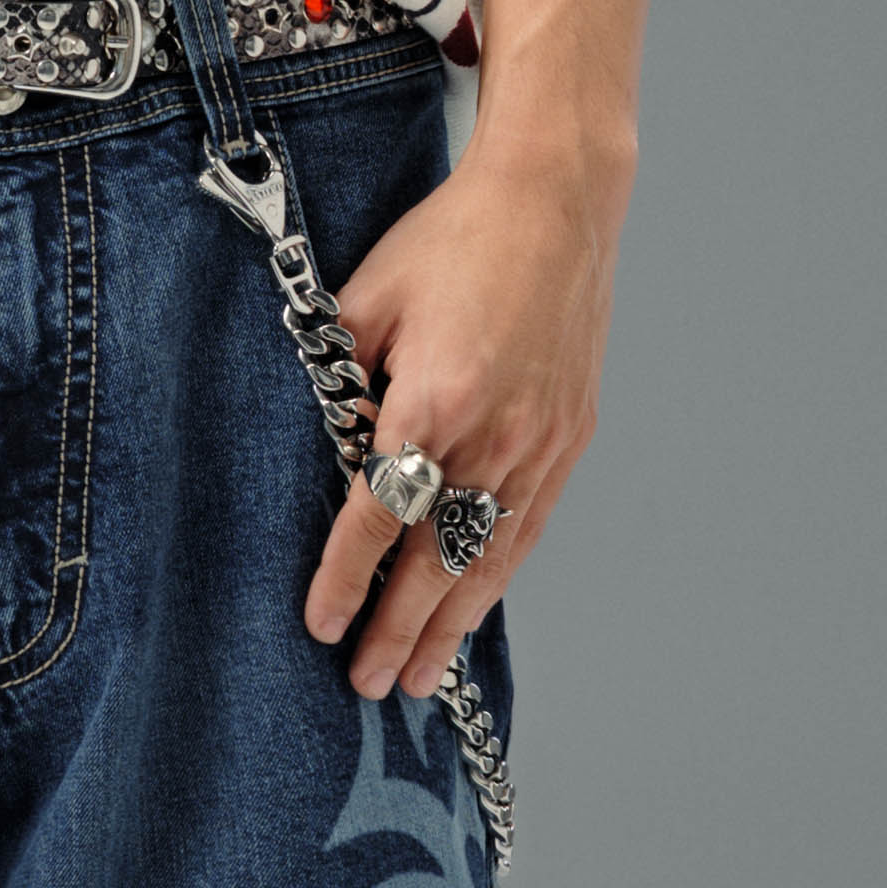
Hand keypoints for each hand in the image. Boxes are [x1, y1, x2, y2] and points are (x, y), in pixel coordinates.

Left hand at [301, 139, 626, 701]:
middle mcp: (493, 435)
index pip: (376, 516)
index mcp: (432, 401)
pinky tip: (474, 610)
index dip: (344, 579)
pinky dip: (497, 577)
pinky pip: (528, 528)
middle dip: (398, 630)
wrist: (555, 202)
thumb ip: (336, 374)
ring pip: (489, 558)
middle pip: (435, 558)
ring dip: (452, 624)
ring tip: (422, 678)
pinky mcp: (570, 438)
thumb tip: (316, 438)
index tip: (320, 625)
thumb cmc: (453, 241)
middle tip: (367, 685)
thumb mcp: (366, 296)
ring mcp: (539, 443)